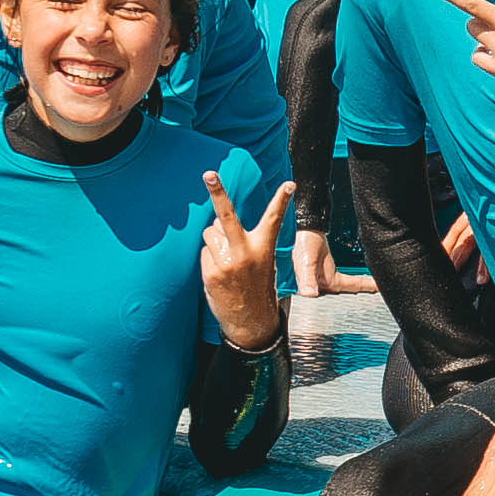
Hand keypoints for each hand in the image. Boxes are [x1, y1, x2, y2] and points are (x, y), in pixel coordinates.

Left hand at [194, 166, 286, 351]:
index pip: (274, 219)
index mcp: (263, 248)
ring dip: (214, 240)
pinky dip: (210, 258)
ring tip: (226, 260)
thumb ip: (242, 240)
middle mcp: (244, 252)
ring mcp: (226, 262)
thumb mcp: (260, 262)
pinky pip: (205, 253)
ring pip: (210, 234)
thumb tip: (216, 220)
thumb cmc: (257, 287)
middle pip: (226, 215)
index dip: (282, 200)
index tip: (290, 184)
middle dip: (217, 191)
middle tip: (208, 173)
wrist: (251, 321)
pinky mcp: (211, 272)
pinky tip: (221, 274)